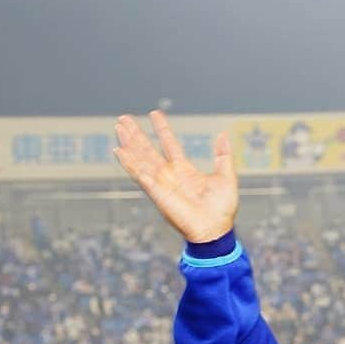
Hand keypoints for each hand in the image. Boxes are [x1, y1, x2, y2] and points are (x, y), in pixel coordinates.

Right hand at [113, 110, 237, 243]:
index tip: (154, 113)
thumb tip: (224, 135)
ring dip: (129, 143)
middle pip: (148, 150)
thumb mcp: (226, 175)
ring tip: (118, 126)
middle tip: (124, 118)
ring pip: (140, 159)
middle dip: (136, 134)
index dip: (162, 129)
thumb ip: (223, 155)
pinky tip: (119, 150)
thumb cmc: (221, 209)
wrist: (215, 230)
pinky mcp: (157, 192)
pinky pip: (140, 175)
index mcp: (184, 171)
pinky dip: (129, 163)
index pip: (169, 144)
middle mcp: (169, 176)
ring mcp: (161, 183)